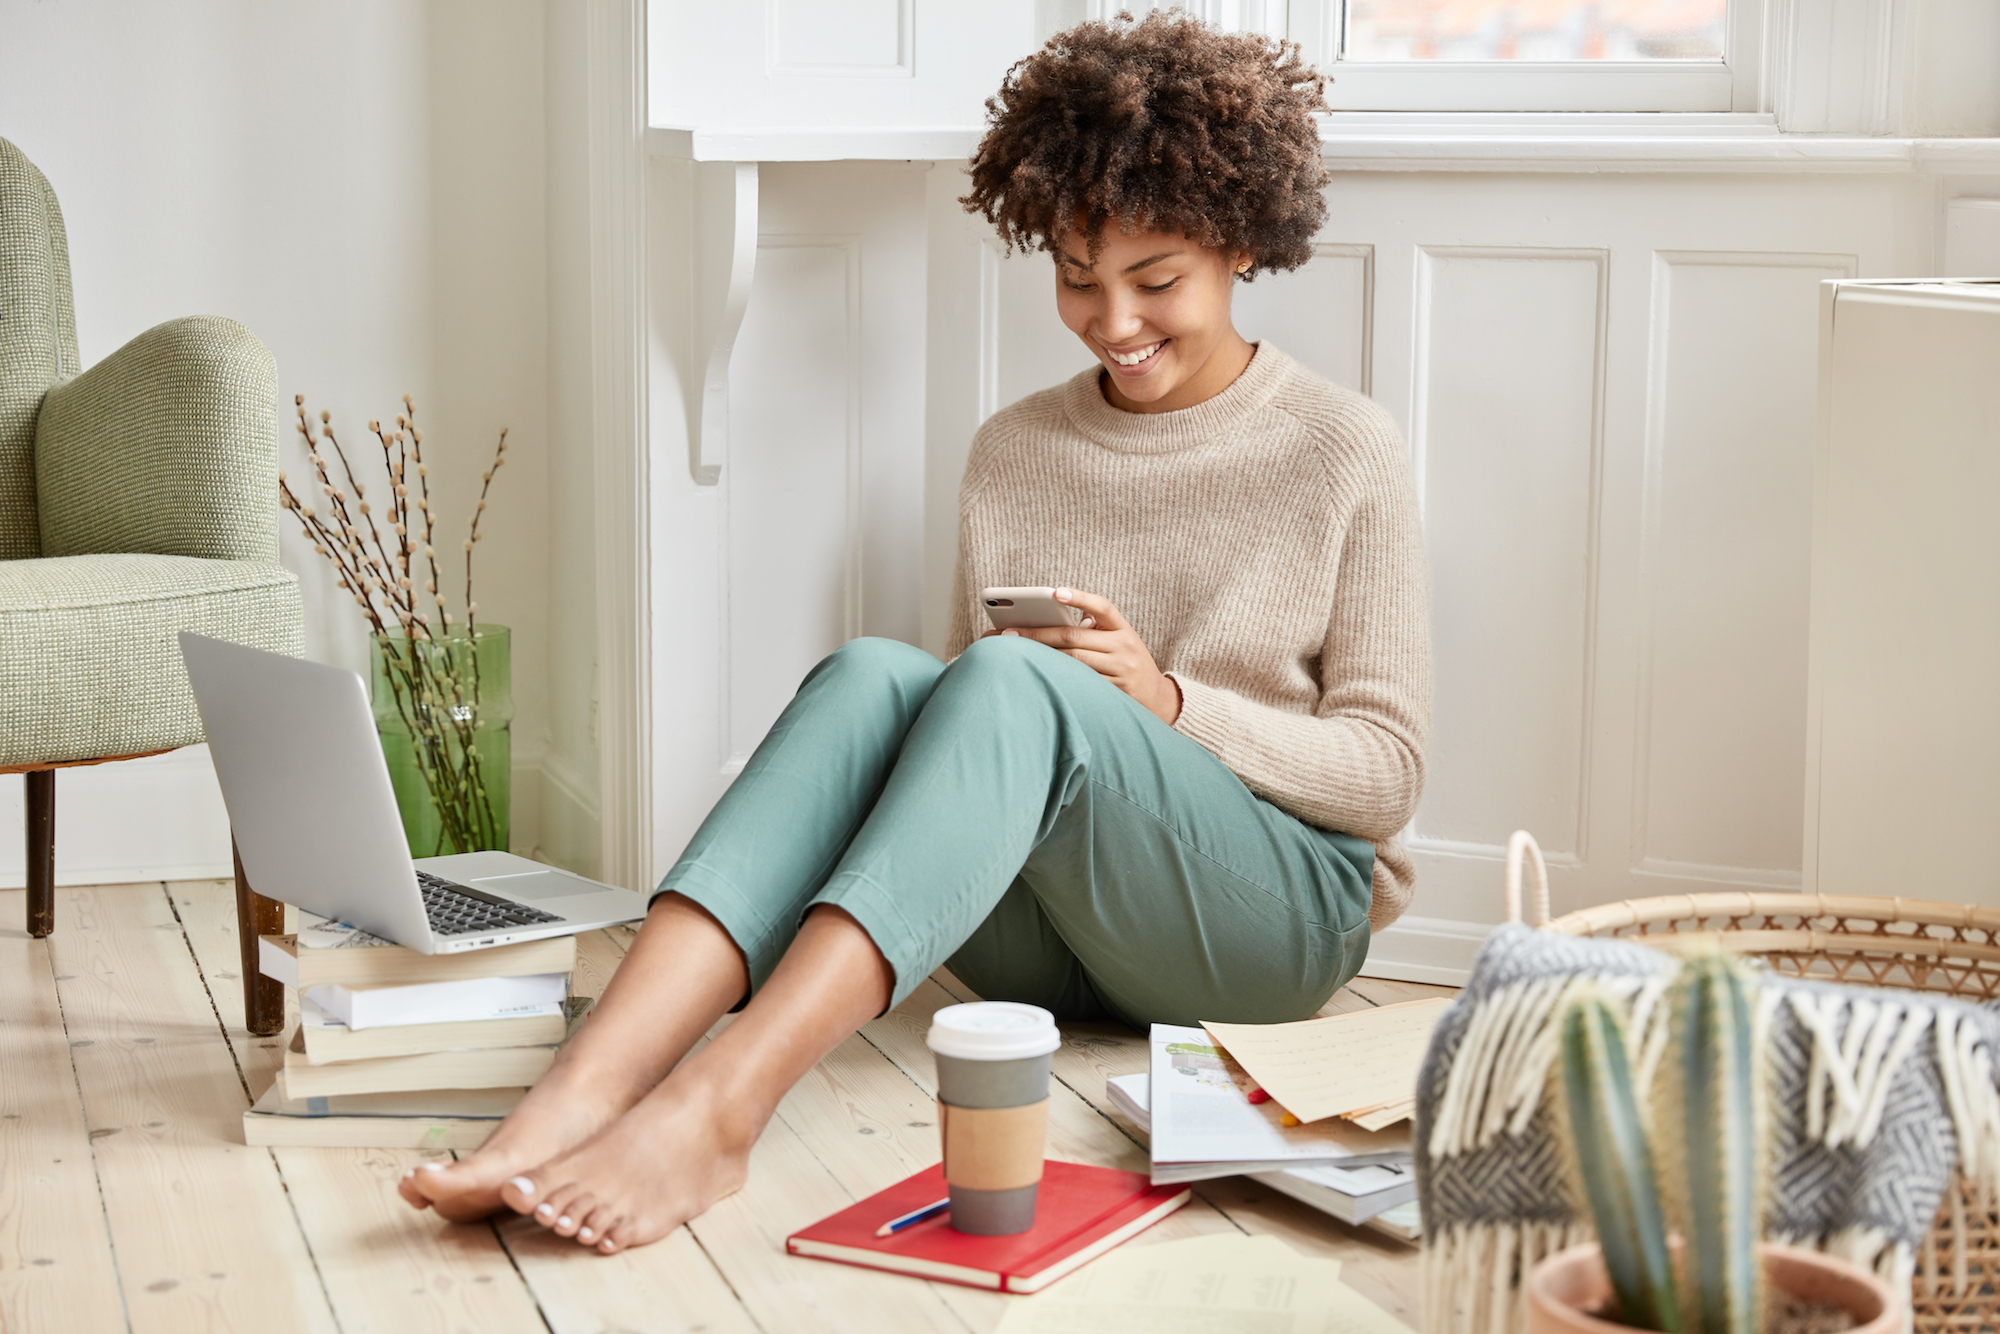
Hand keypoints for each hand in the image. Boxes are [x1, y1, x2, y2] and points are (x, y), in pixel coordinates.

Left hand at [980, 586, 1181, 725]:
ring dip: (1041, 657)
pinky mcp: (1114, 693)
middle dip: (1037, 634)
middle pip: (1074, 637)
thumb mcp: (1119, 640)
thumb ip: (1095, 628)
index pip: (1103, 607)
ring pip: (1073, 661)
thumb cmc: (1127, 663)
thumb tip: (1051, 617)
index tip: (1054, 593)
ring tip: (1014, 654)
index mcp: (1123, 629)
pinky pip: (1079, 684)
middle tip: (1007, 633)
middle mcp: (1124, 647)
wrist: (1157, 699)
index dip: (1079, 598)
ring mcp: (1120, 671)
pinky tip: (1036, 676)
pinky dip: (1057, 678)